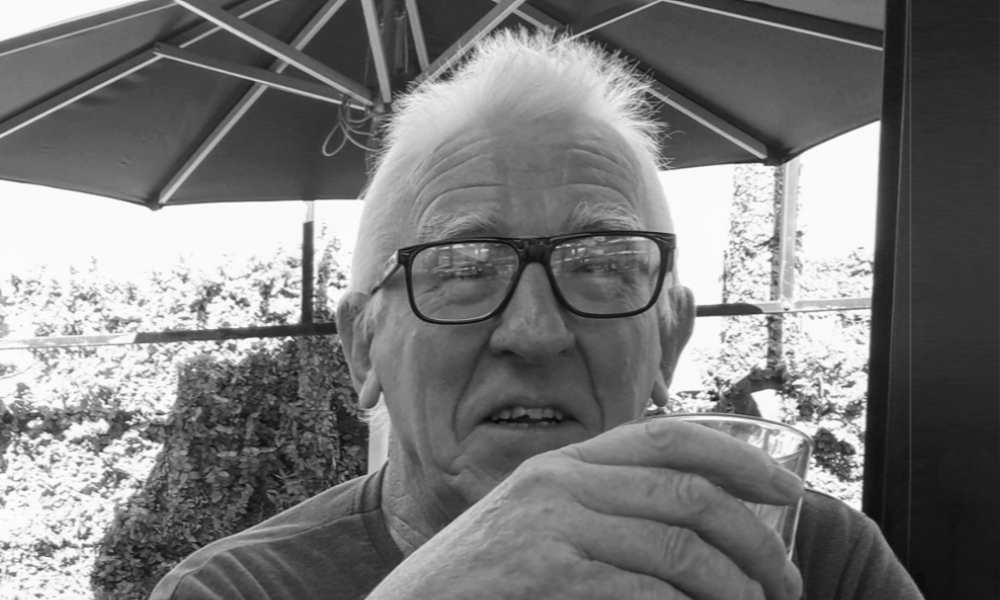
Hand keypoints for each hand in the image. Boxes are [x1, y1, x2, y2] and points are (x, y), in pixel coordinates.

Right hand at [366, 418, 804, 599]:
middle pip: (688, 492)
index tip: (789, 490)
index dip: (739, 456)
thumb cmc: (489, 574)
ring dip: (734, 584)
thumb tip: (696, 521)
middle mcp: (562, 479)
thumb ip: (605, 508)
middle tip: (788, 579)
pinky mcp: (547, 571)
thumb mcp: (545, 520)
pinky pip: (644, 588)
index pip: (668, 435)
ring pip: (678, 545)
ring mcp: (552, 523)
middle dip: (755, 537)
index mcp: (568, 459)